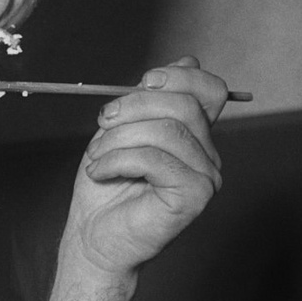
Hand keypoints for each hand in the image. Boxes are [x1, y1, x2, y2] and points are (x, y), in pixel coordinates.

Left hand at [61, 56, 228, 277]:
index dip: (176, 77)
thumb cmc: (106, 187)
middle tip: (103, 123)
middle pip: (184, 104)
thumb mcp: (122, 129)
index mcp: (195, 135)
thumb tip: (187, 62)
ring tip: (98, 158)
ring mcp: (206, 177)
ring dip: (119, 139)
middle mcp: (208, 155)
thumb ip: (152, 99)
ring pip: (168, 130)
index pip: (207, 89)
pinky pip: (156, 159)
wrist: (93, 238)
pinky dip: (118, 160)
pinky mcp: (194, 196)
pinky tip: (102, 173)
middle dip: (134, 107)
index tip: (143, 82)